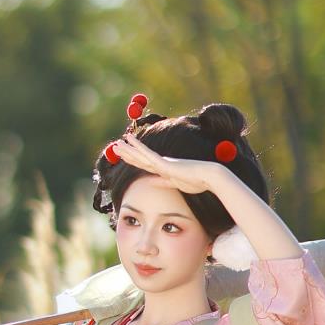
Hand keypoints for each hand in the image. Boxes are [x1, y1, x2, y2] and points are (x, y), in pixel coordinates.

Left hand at [110, 132, 224, 194]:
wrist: (208, 177)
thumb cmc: (196, 181)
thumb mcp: (175, 184)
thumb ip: (161, 182)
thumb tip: (148, 181)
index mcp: (164, 169)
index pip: (144, 164)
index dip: (133, 159)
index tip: (124, 156)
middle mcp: (161, 163)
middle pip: (140, 158)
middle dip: (127, 152)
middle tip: (115, 146)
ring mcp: (162, 161)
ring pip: (140, 154)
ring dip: (128, 148)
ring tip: (117, 143)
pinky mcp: (164, 162)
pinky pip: (147, 153)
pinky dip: (137, 147)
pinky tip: (129, 140)